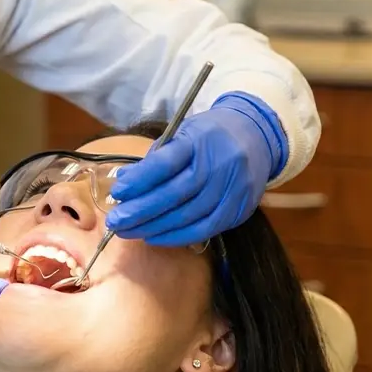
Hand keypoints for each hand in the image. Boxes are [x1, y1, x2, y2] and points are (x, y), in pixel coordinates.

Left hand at [105, 92, 285, 245]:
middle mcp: (220, 164)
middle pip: (176, 194)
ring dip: (155, 227)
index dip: (140, 181)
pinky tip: (155, 237)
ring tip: (129, 232)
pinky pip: (206, 229)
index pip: (166, 163)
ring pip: (190, 215)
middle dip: (142, 210)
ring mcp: (233, 188)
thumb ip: (154, 159)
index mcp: (200, 140)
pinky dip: (178, 236)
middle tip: (116, 222)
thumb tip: (124, 183)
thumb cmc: (209, 136)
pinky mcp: (240, 209)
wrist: (256, 137)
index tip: (118, 193)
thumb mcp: (181, 135)